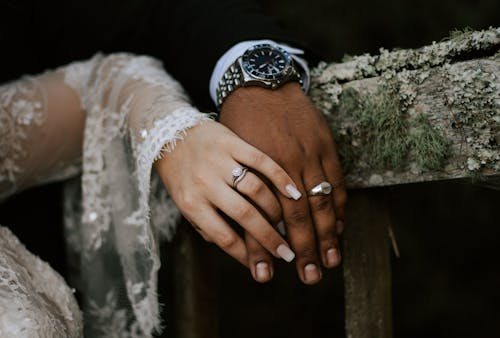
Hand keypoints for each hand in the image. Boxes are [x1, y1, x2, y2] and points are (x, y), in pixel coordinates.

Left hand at [154, 120, 300, 266]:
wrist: (168, 132)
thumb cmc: (179, 174)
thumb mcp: (183, 203)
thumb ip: (206, 226)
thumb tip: (237, 249)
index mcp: (191, 203)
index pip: (224, 237)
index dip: (247, 255)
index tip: (264, 267)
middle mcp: (205, 183)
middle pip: (244, 215)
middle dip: (269, 238)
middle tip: (286, 254)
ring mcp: (220, 161)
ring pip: (256, 189)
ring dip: (275, 210)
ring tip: (287, 223)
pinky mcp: (232, 142)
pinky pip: (261, 160)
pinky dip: (280, 177)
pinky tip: (294, 193)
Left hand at [219, 82, 346, 284]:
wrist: (260, 83)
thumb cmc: (238, 123)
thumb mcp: (228, 156)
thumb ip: (237, 189)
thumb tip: (239, 226)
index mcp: (253, 170)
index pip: (264, 218)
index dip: (270, 247)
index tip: (274, 271)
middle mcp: (282, 166)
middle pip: (297, 217)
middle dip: (305, 249)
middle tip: (311, 277)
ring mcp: (306, 155)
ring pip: (320, 202)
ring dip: (328, 235)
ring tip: (331, 260)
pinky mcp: (324, 145)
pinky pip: (336, 181)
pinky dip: (340, 206)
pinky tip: (341, 225)